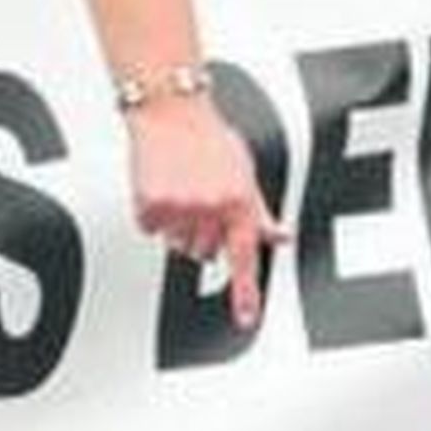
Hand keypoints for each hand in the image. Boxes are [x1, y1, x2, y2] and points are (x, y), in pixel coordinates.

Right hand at [129, 97, 287, 329]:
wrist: (172, 111)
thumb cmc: (210, 139)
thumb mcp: (245, 173)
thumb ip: (259, 212)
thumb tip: (280, 237)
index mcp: (239, 202)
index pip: (245, 257)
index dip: (246, 293)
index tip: (247, 320)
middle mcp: (211, 208)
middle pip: (205, 253)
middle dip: (205, 234)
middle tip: (201, 201)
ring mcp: (180, 208)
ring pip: (178, 245)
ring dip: (180, 226)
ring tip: (183, 189)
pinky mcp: (150, 205)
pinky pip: (151, 230)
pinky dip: (154, 215)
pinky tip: (162, 187)